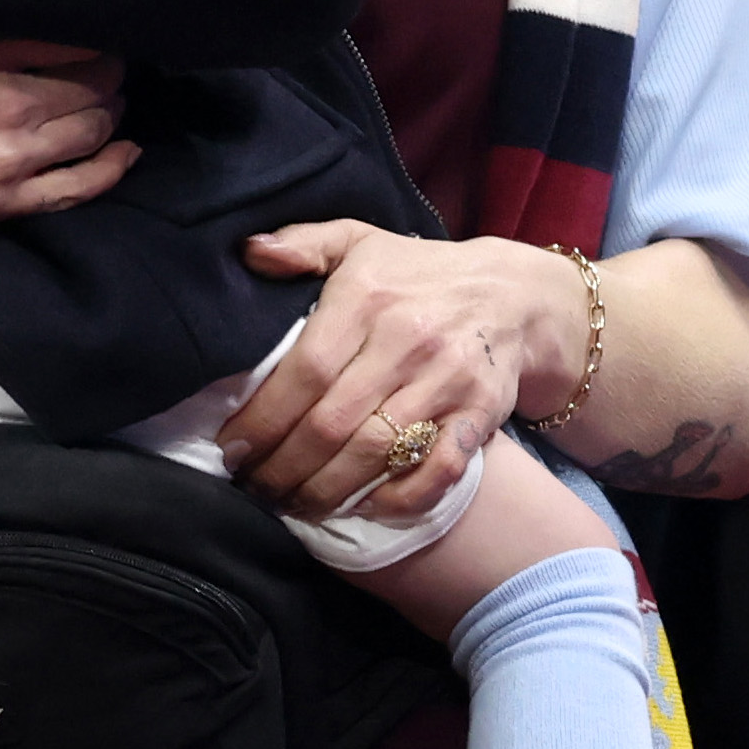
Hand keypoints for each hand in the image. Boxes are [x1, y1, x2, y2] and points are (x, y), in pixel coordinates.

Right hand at [0, 26, 134, 253]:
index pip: (73, 42)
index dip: (96, 41)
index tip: (98, 40)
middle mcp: (12, 103)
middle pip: (95, 86)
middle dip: (108, 77)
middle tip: (106, 73)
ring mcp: (15, 158)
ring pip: (96, 130)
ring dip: (110, 114)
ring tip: (106, 106)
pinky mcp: (9, 202)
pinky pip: (83, 185)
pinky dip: (113, 166)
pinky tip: (126, 151)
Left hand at [214, 222, 576, 521]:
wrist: (515, 295)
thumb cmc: (418, 275)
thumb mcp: (360, 241)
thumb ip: (304, 244)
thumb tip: (249, 253)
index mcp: (367, 297)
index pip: (304, 372)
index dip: (263, 419)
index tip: (232, 449)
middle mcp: (407, 340)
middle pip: (332, 423)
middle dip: (284, 468)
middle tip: (255, 487)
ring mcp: (447, 379)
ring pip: (375, 452)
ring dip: (326, 491)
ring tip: (294, 505)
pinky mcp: (480, 413)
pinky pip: (438, 469)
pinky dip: (399, 497)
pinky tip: (366, 507)